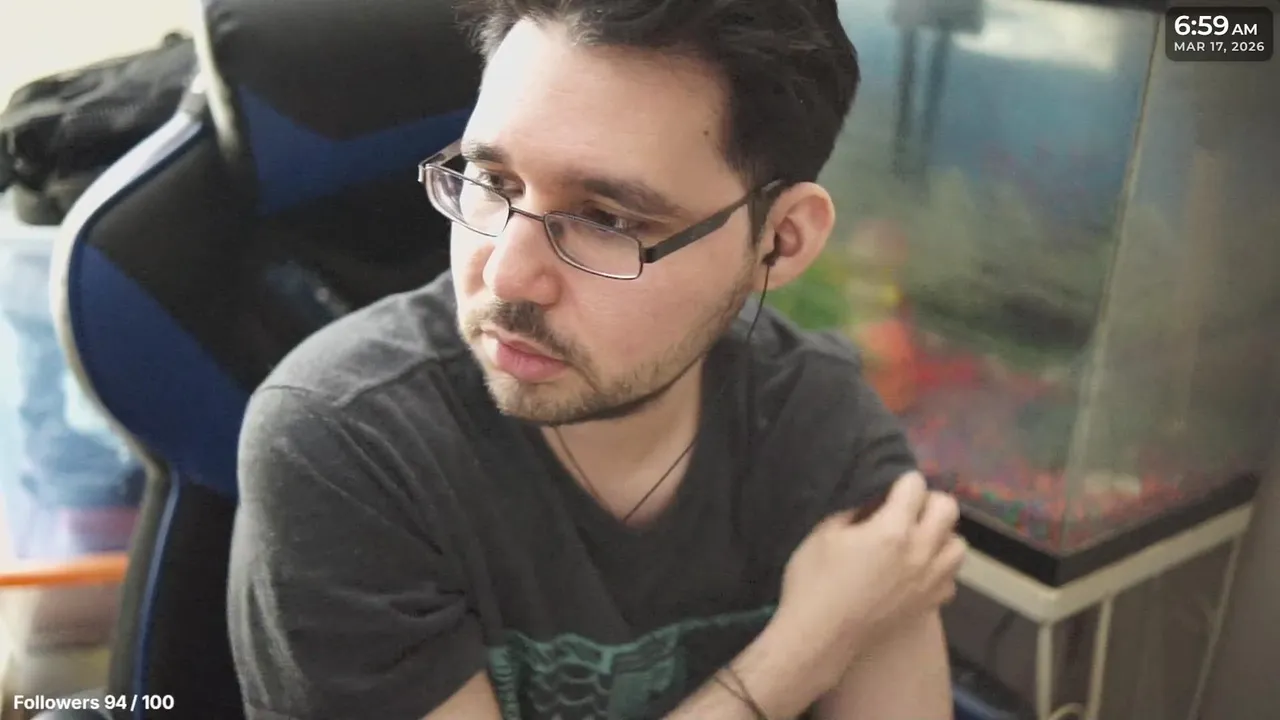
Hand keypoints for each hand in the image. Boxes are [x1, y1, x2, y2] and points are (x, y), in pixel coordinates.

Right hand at [773, 472, 965, 692]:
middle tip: (904, 510)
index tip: (886, 490)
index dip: (899, 481)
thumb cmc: (813, 582)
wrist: (819, 638)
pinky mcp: (930, 604)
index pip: (915, 485)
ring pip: (958, 545)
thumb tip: (873, 502)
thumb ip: (854, 510)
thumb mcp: (824, 532)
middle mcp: (921, 552)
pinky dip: (938, 569)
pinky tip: (916, 572)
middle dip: (927, 501)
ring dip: (940, 536)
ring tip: (916, 540)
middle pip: (948, 508)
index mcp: (893, 530)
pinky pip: (951, 578)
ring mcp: (930, 581)